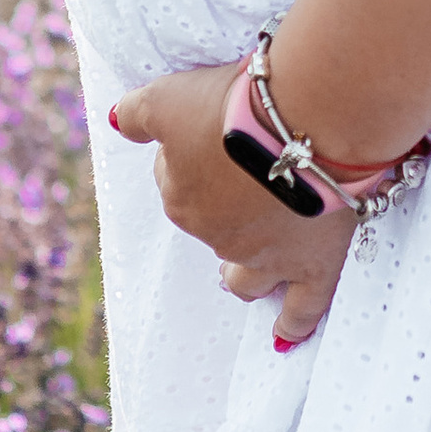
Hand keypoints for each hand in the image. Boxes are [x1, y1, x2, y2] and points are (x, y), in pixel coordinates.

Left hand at [107, 64, 355, 345]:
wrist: (305, 121)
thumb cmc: (235, 106)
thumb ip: (137, 114)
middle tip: (247, 174)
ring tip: (252, 266)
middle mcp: (217, 237)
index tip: (220, 129)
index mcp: (180, 200)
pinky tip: (284, 334)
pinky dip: (292, 323)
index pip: (177, 178)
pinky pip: (301, 309)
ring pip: (245, 278)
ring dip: (243, 273)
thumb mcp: (169, 97)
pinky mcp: (312, 267)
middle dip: (224, 206)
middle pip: (213, 225)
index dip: (197, 151)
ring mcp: (265, 258)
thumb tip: (118, 123)